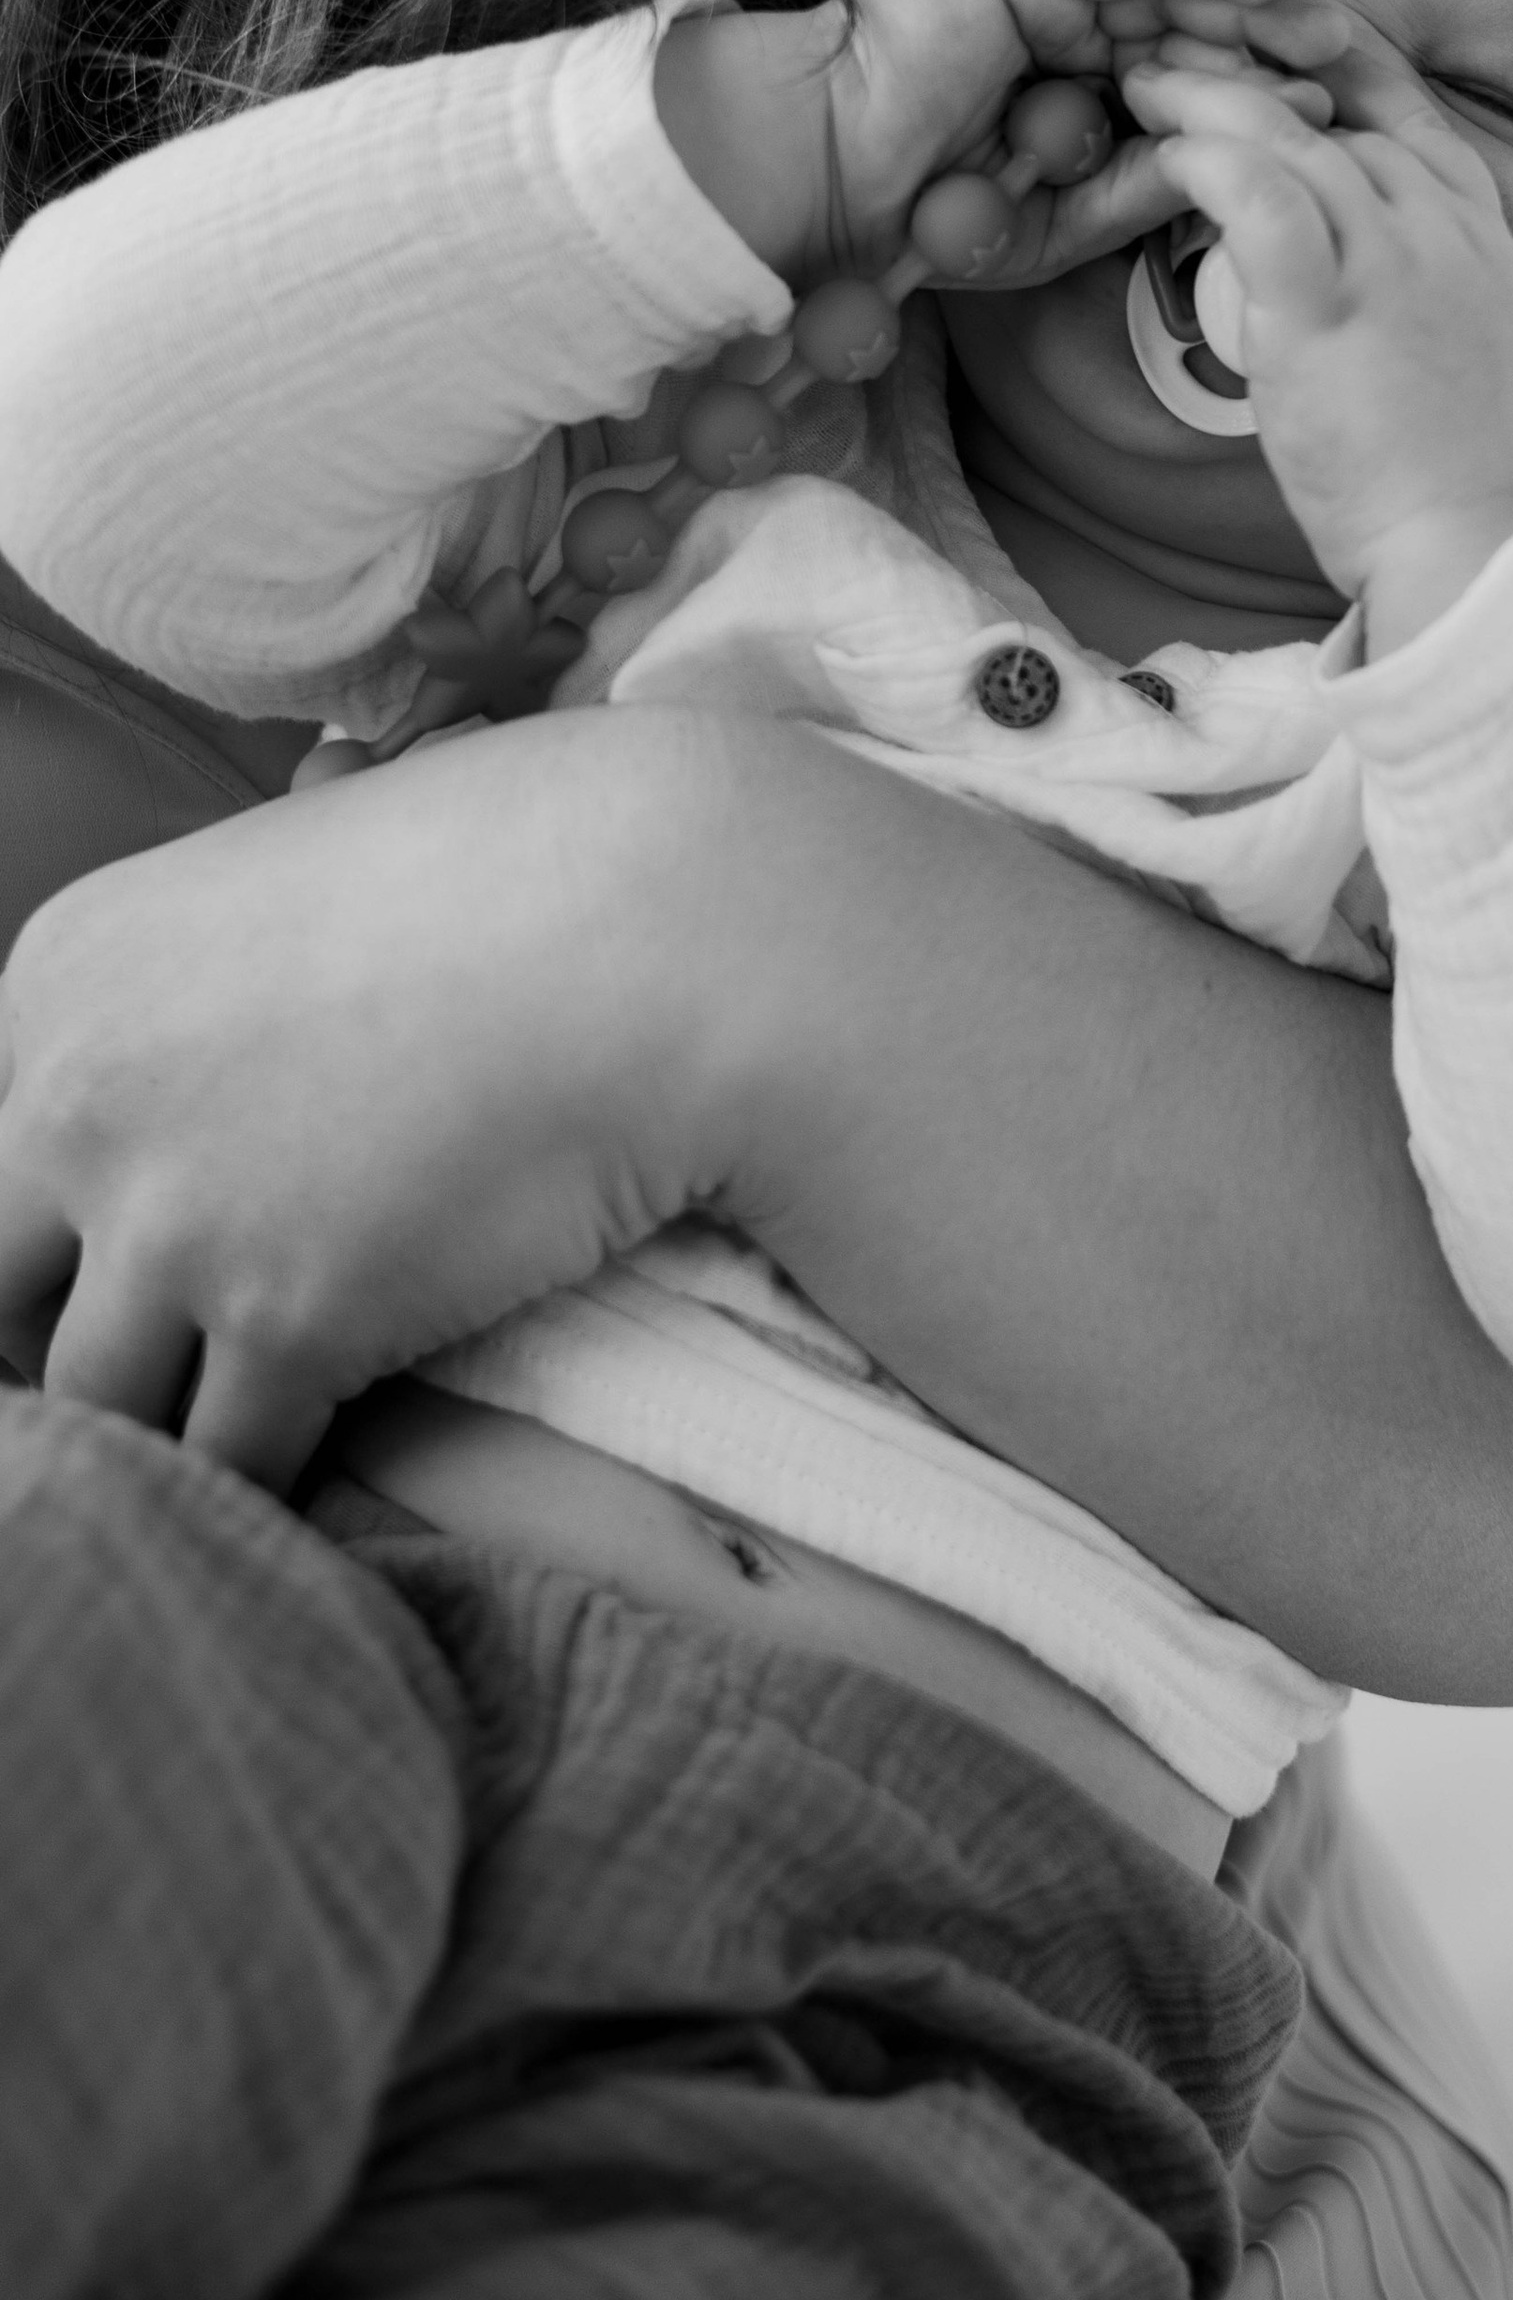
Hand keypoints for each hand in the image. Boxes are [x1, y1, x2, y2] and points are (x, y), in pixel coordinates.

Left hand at [0, 714, 744, 1489]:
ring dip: (168, 1424)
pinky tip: (317, 1464)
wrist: (665, 931)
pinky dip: (268, 1479)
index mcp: (64, 973)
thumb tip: (302, 820)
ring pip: (97, 1403)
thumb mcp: (314, 846)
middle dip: (69, 1334)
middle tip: (165, 1356)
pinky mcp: (288, 1323)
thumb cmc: (528, 857)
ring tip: (242, 1426)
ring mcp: (173, 1220)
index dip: (53, 1228)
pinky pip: (228, 1462)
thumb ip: (238, 920)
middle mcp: (76, 1098)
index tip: (107, 1264)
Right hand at [656, 0, 1346, 285]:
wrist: (835, 189)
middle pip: (1188, 17)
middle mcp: (1063, 21)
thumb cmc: (936, 214)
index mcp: (1072, 82)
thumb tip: (1249, 155)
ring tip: (1321, 21)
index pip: (1182, 73)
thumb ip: (1150, 183)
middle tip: (1350, 59)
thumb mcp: (1069, 219)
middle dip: (1271, 37)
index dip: (1257, 91)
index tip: (1334, 118)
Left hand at [1123, 52, 1512, 650]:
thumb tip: (1452, 335)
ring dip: (1214, 102)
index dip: (1349, 83)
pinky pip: (1261, 203)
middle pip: (1338, 123)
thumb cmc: (1507, 494)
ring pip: (1293, 141)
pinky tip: (1169, 153)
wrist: (1503, 550)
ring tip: (1149, 83)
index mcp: (1484, 245)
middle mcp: (1440, 232)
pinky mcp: (1328, 314)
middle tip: (1186, 68)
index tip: (1295, 63)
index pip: (1413, 127)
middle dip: (1257, 86)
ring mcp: (1388, 264)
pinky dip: (1210, 164)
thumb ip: (1476, 325)